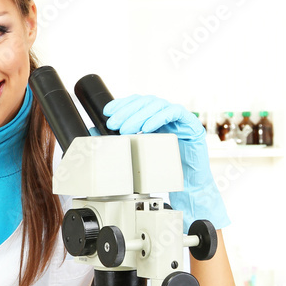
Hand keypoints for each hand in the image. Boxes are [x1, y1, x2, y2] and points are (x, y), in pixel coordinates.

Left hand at [102, 95, 228, 230]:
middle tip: (113, 123)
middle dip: (127, 110)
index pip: (137, 103)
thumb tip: (94, 133)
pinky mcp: (191, 124)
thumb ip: (121, 140)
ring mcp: (180, 118)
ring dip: (140, 115)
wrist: (189, 184)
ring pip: (158, 105)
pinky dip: (159, 118)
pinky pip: (175, 113)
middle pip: (146, 101)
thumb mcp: (138, 152)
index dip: (122, 104)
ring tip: (126, 128)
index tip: (108, 111)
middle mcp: (167, 114)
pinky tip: (146, 128)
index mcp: (155, 117)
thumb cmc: (165, 168)